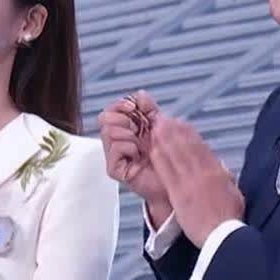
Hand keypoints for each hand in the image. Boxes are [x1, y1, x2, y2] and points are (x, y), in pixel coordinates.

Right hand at [98, 91, 167, 205]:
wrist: (174, 184)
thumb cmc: (167, 159)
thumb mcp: (161, 128)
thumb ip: (150, 110)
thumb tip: (140, 94)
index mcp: (126, 129)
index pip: (112, 109)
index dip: (121, 105)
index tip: (133, 106)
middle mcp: (116, 141)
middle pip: (104, 118)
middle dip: (124, 119)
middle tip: (138, 130)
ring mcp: (114, 155)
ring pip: (109, 131)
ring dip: (129, 135)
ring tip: (140, 146)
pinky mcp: (114, 169)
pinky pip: (115, 148)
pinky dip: (129, 148)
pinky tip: (138, 156)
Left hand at [147, 115, 243, 246]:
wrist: (223, 235)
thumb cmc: (229, 219)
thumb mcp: (234, 194)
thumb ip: (226, 180)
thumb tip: (221, 171)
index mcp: (217, 173)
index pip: (201, 148)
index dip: (189, 135)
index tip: (182, 125)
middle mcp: (202, 173)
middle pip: (186, 147)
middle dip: (174, 132)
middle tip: (164, 119)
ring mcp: (189, 183)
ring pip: (175, 156)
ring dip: (165, 140)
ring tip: (156, 128)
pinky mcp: (178, 194)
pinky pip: (167, 172)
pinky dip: (160, 159)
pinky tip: (153, 150)